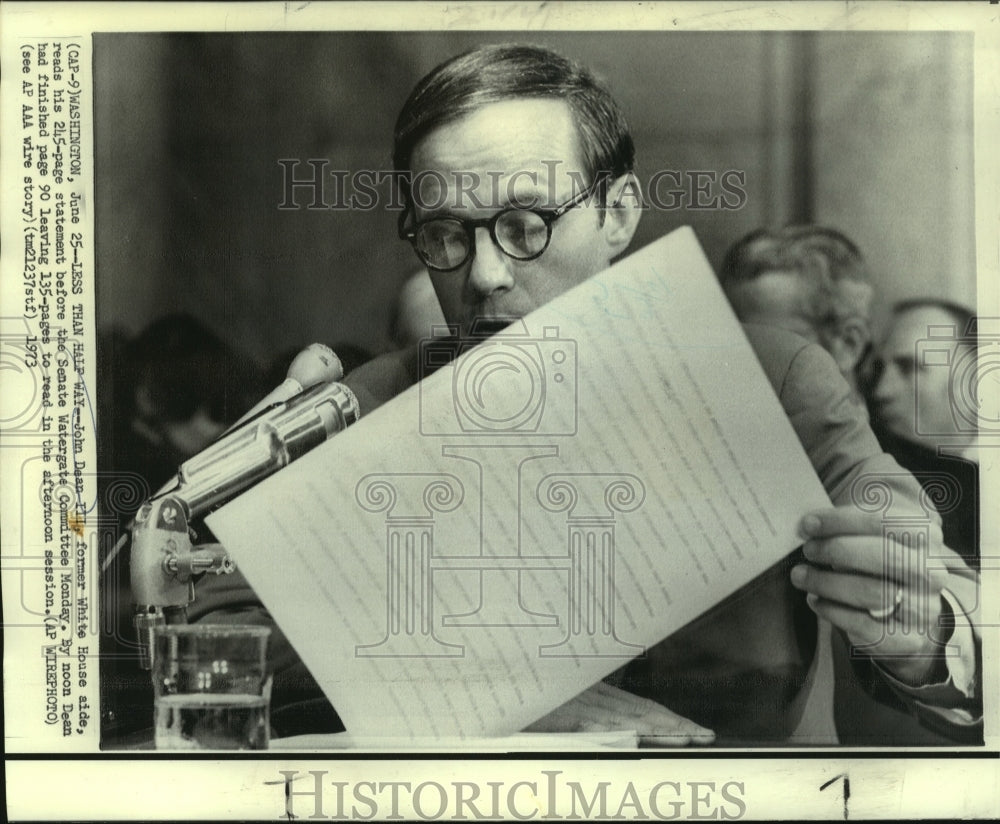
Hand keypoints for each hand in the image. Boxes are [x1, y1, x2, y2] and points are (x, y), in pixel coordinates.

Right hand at [524, 681, 714, 745]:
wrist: (501, 676)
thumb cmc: (528, 692)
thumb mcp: (559, 701)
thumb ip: (583, 712)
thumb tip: (610, 728)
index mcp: (594, 693)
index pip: (641, 708)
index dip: (669, 718)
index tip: (696, 730)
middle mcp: (592, 697)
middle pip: (642, 713)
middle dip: (677, 725)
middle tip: (707, 736)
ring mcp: (580, 705)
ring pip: (627, 719)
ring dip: (660, 729)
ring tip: (690, 738)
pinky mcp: (563, 715)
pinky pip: (598, 726)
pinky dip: (620, 732)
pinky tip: (639, 738)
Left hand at [791, 506, 954, 685]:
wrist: (908, 609)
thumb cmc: (879, 560)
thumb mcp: (873, 531)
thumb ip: (851, 522)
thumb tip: (811, 522)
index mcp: (926, 536)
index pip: (884, 522)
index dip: (841, 521)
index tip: (808, 524)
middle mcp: (931, 572)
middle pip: (882, 556)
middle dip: (835, 550)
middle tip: (808, 550)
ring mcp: (923, 608)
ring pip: (871, 593)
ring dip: (826, 582)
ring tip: (801, 575)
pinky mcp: (908, 639)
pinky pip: (864, 626)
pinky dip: (832, 611)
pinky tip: (814, 599)